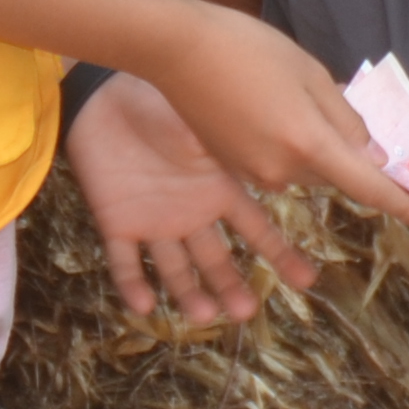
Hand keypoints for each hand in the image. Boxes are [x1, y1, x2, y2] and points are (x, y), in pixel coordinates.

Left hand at [66, 73, 312, 328]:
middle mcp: (192, 213)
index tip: (306, 281)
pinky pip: (124, 262)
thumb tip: (282, 158)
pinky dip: (132, 284)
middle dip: (231, 287)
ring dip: (189, 294)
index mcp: (219, 189)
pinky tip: (144, 303)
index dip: (280, 255)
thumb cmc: (160, 100)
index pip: (256, 229)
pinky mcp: (117, 223)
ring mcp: (154, 221)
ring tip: (203, 314)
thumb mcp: (205, 122)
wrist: (102, 94)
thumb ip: (236, 146)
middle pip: (215, 260)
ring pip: (175, 268)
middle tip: (244, 312)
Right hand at [129, 2, 408, 238]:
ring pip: (305, 168)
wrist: (176, 49)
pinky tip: (269, 106)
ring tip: (290, 95)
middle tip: (348, 118)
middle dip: (350, 156)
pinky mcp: (232, 167)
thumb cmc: (248, 48)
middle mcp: (282, 171)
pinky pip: (276, 163)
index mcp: (308, 144)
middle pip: (335, 174)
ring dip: (313, 145)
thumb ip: (345, 118)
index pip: (370, 186)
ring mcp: (254, 173)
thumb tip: (372, 154)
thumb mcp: (309, 72)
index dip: (406, 205)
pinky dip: (286, 144)